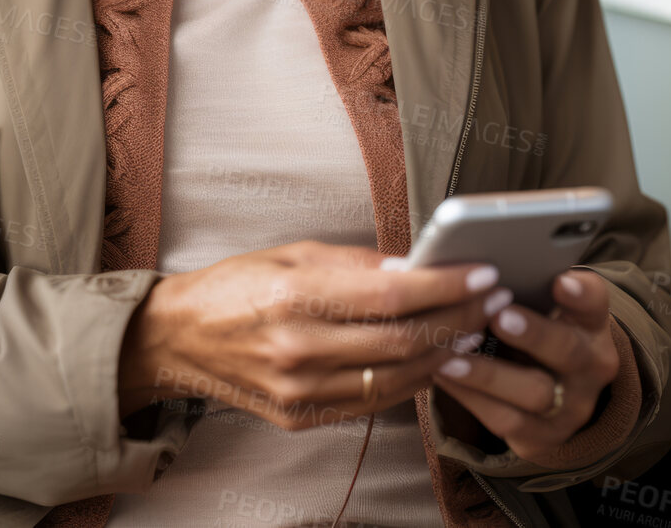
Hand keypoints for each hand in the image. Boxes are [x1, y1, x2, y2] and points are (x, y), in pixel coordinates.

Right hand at [118, 239, 503, 430]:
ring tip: (474, 327)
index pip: (391, 295)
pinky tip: (434, 357)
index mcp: (295, 295)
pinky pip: (374, 402)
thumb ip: (358, 263)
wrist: (179, 339)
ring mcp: (302, 391)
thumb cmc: (238, 284)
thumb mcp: (295, 252)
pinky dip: (412, 381)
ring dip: (445, 354)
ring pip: (397, 380)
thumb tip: (417, 267)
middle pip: (403, 342)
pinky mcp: (303, 418)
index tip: (481, 272)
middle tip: (491, 299)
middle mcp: (300, 349)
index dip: (445, 286)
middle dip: (458, 319)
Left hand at [430, 268, 618, 461]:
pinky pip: (506, 420)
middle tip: (499, 316)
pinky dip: (471, 397)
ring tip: (450, 356)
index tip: (560, 280)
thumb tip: (465, 260)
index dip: (580, 293)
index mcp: (590, 322)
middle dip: (533, 334)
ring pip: (535, 393)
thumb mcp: (540, 303)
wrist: (556, 390)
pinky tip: (443, 374)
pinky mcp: (543, 436)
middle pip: (568, 351)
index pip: (595, 302)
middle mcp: (590, 366)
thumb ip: (519, 281)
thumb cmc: (534, 326)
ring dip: (489, 374)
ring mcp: (570, 406)